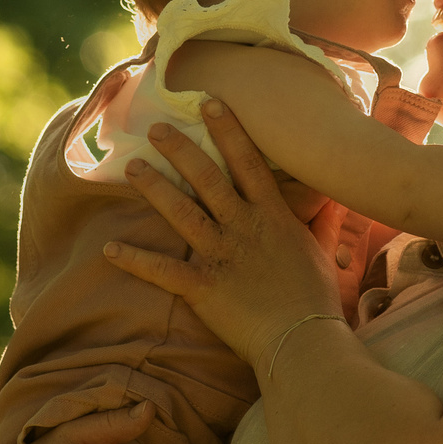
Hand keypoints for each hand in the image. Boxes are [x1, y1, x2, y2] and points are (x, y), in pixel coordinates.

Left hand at [104, 102, 344, 366]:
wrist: (303, 339)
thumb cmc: (315, 300)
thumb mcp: (322, 252)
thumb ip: (321, 223)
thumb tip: (332, 202)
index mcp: (272, 217)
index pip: (248, 163)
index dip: (229, 130)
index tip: (210, 104)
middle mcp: (243, 227)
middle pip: (207, 178)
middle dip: (181, 150)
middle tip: (156, 129)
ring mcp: (220, 255)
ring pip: (181, 212)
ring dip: (154, 188)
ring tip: (132, 168)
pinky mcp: (202, 286)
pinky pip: (162, 270)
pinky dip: (135, 260)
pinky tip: (110, 249)